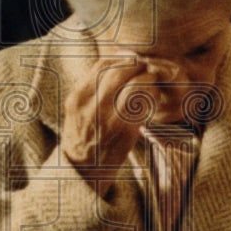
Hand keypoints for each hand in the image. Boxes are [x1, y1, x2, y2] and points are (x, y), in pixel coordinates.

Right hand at [61, 56, 182, 195]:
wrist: (82, 172)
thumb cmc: (82, 138)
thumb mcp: (77, 110)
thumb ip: (92, 88)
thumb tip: (116, 64)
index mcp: (77, 98)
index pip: (102, 64)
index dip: (121, 58)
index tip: (131, 59)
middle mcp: (91, 106)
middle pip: (119, 71)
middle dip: (137, 66)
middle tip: (146, 69)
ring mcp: (108, 119)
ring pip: (135, 84)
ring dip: (148, 80)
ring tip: (151, 83)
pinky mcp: (125, 131)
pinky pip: (144, 104)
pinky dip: (152, 97)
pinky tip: (152, 100)